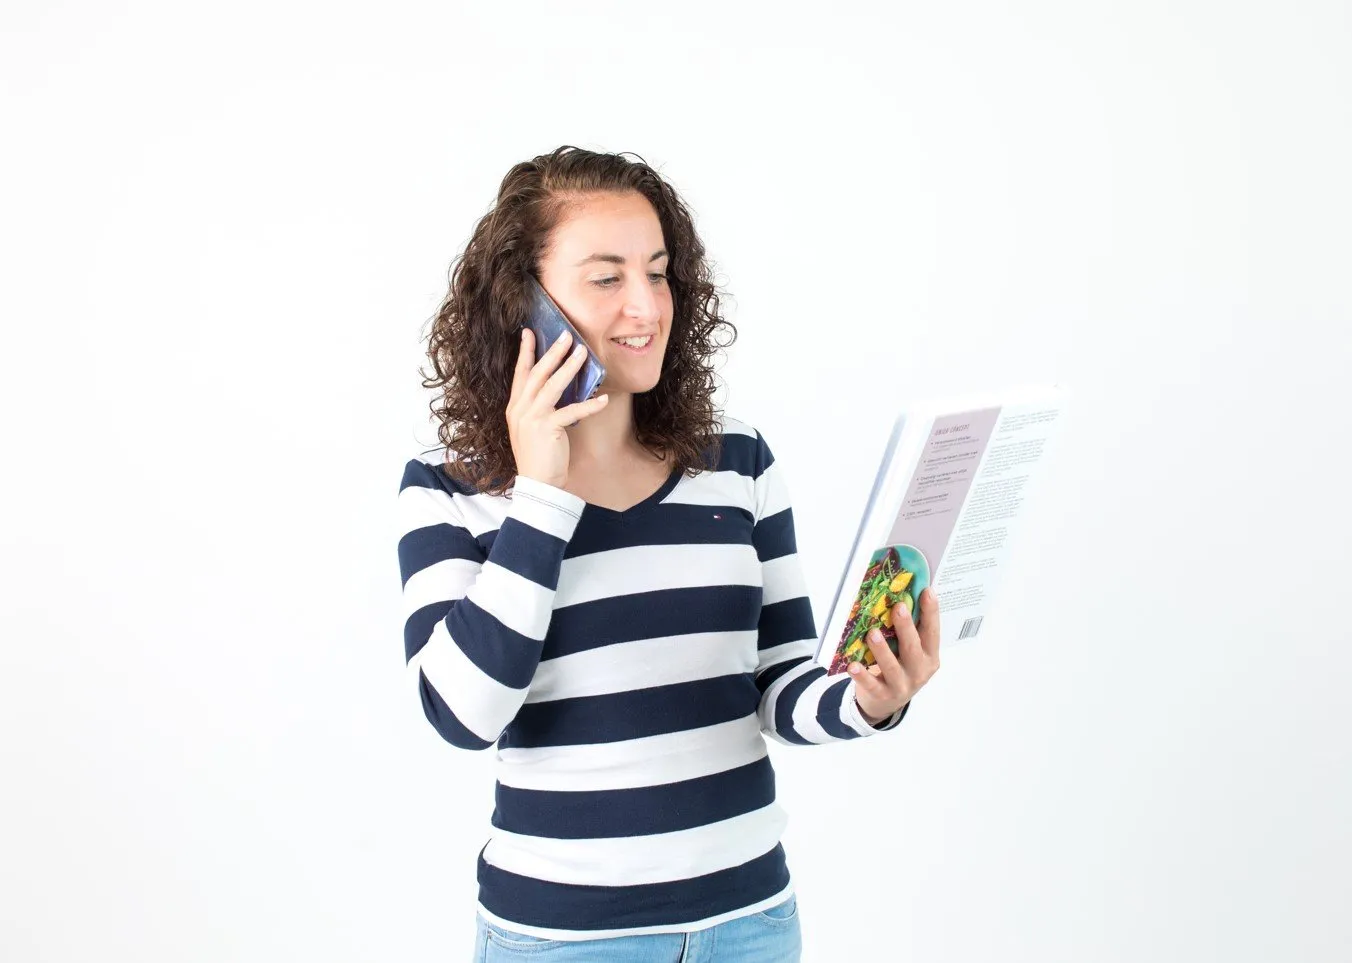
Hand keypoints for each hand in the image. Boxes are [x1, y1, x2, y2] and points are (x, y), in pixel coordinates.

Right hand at [507, 327, 609, 488]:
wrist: (537, 484)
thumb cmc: (539, 456)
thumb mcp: (534, 428)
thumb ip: (540, 408)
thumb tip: (560, 386)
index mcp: (515, 407)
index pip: (520, 373)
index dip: (525, 352)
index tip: (528, 332)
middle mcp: (520, 409)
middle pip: (537, 373)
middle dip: (552, 352)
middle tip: (566, 335)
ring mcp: (532, 418)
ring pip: (552, 385)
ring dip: (569, 367)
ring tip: (583, 353)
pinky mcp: (547, 429)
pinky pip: (572, 411)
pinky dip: (589, 405)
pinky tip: (603, 400)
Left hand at [849, 587, 940, 724]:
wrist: (888, 704)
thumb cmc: (900, 667)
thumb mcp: (911, 652)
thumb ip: (910, 631)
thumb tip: (903, 595)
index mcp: (929, 656)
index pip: (932, 632)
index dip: (931, 612)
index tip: (927, 592)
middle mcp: (919, 671)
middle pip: (913, 648)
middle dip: (906, 627)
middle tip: (898, 607)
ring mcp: (902, 685)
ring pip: (892, 666)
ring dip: (882, 649)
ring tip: (872, 633)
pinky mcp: (883, 695)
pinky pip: (871, 684)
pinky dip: (862, 675)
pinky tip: (852, 665)